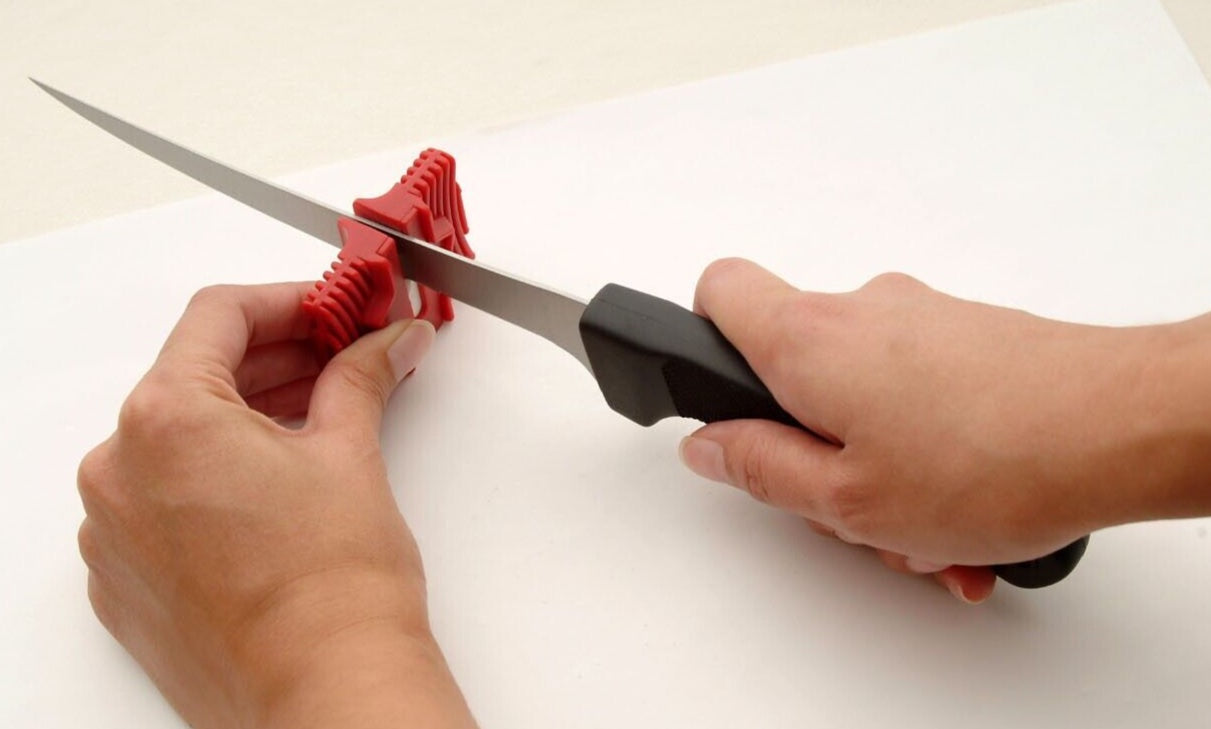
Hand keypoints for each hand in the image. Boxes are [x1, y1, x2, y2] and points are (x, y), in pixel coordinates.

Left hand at [77, 283, 474, 727]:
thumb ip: (361, 377)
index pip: (219, 316)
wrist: (327, 692)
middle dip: (278, 358)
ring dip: (249, 414)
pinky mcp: (128, 579)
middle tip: (345, 352)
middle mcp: (119, 472)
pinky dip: (218, 474)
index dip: (289, 301)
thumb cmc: (332, 594)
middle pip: (196, 375)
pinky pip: (164, 497)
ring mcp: (115, 532)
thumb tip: (384, 343)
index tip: (332, 307)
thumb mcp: (350, 454)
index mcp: (163, 422)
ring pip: (178, 439)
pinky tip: (282, 478)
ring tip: (325, 412)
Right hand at [679, 259, 1210, 602]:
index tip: (722, 398)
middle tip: (850, 509)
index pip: (719, 290)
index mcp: (809, 342)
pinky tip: (968, 511)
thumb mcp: (846, 499)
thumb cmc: (995, 461)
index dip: (704, 340)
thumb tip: (709, 446)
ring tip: (931, 529)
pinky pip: (924, 395)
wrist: (1124, 426)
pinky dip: (932, 452)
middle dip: (814, 446)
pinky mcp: (974, 334)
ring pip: (867, 394)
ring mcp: (924, 316)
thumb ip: (760, 468)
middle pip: (798, 369)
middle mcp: (863, 309)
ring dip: (883, 464)